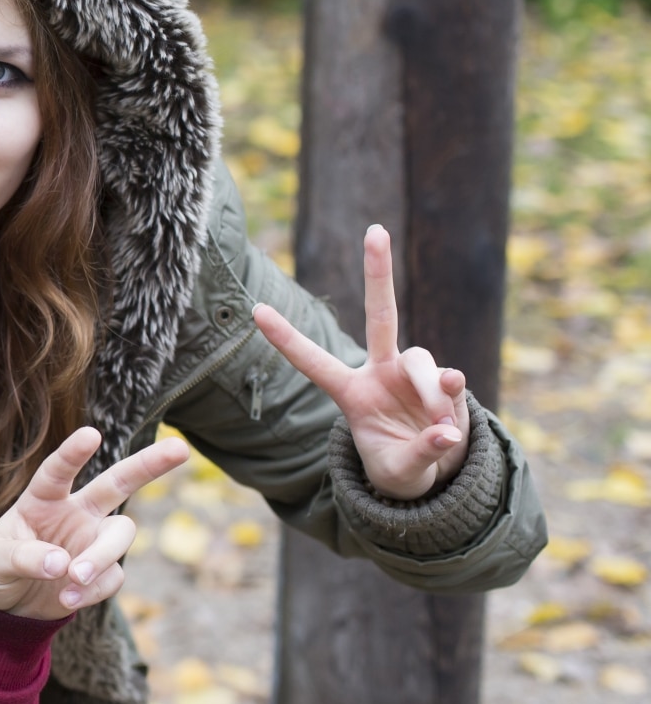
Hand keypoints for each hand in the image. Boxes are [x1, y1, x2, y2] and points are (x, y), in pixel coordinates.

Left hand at [0, 428, 189, 619]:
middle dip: (149, 465)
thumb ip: (24, 558)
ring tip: (72, 578)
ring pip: (120, 535)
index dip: (73, 453)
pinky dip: (93, 589)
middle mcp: (75, 512)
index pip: (58, 472)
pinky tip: (67, 599)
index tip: (92, 435)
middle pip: (118, 483)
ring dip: (100, 557)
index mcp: (42, 498)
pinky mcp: (102, 572)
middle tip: (180, 447)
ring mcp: (93, 540)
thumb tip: (62, 564)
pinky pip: (112, 577)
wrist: (6, 606)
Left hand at [253, 224, 470, 500]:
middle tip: (375, 229)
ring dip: (430, 393)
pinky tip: (448, 430)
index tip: (254, 309)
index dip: (285, 338)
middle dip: (379, 271)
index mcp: (350, 391)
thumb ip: (420, 452)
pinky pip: (450, 382)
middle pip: (381, 314)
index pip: (312, 361)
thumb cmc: (401, 468)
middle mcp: (381, 371)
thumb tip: (447, 430)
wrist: (437, 474)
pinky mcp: (446, 382)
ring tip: (437, 432)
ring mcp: (413, 373)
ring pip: (420, 360)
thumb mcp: (401, 472)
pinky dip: (450, 405)